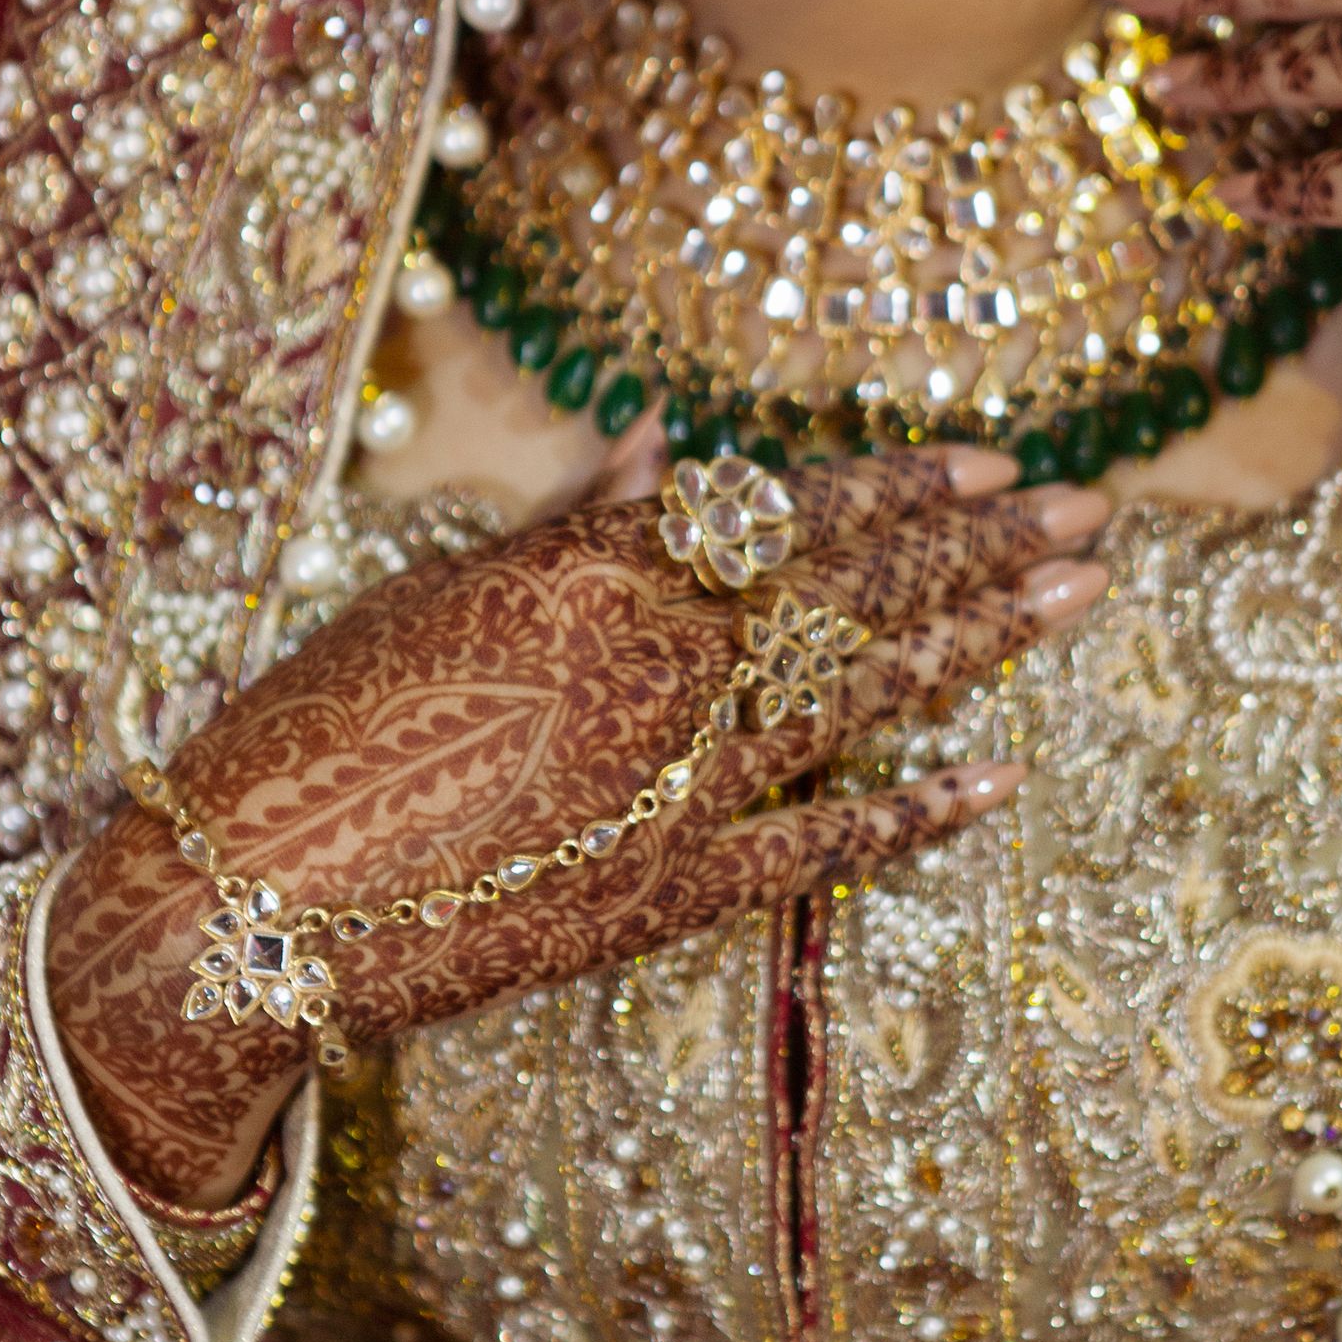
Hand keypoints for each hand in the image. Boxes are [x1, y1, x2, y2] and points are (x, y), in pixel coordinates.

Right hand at [50, 451, 1110, 1201]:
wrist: (250, 897)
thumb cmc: (319, 720)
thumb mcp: (432, 591)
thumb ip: (564, 524)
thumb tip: (655, 445)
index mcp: (600, 574)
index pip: (789, 512)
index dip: (902, 484)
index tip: (994, 460)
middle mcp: (665, 663)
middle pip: (858, 588)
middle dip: (983, 543)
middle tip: (1092, 511)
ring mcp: (679, 782)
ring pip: (867, 691)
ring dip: (984, 638)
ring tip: (1084, 591)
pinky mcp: (672, 892)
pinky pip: (821, 845)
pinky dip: (913, 812)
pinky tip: (1000, 779)